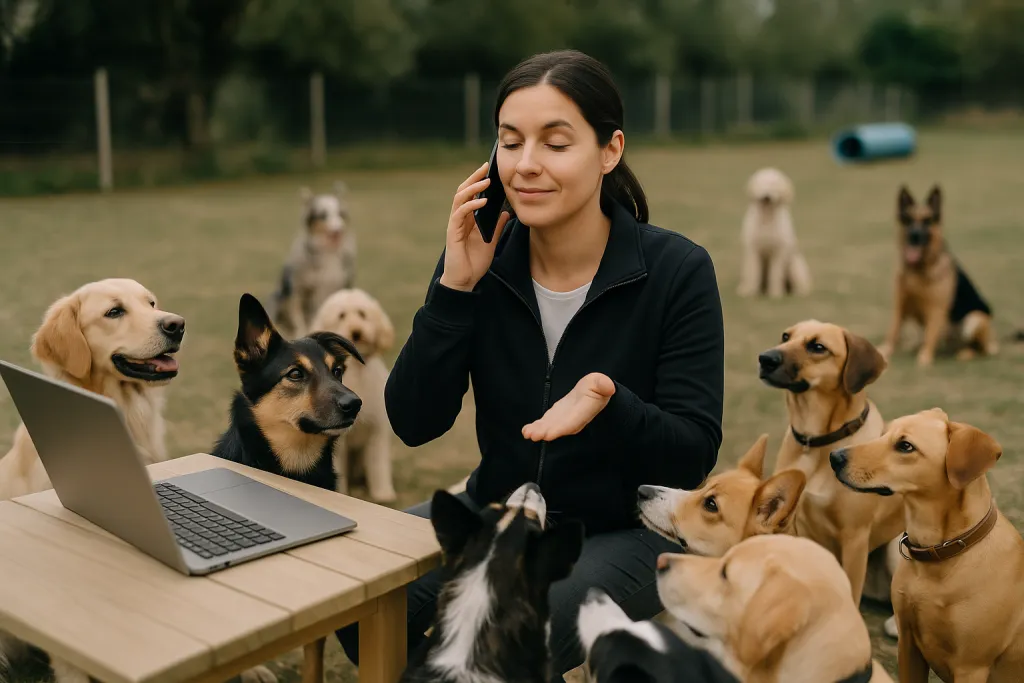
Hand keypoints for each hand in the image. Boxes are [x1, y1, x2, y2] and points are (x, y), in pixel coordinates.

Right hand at [439, 162, 511, 291]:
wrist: (464, 281)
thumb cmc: (474, 262)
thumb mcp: (491, 242)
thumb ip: (496, 227)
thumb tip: (506, 213)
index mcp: (467, 219)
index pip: (470, 195)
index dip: (478, 181)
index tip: (489, 170)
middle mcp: (459, 219)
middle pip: (463, 191)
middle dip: (474, 178)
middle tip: (485, 167)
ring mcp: (455, 225)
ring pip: (460, 199)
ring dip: (473, 188)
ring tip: (486, 182)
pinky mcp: (452, 233)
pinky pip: (460, 214)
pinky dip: (471, 205)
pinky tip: (482, 202)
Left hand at [522, 373, 615, 441]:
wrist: (592, 393)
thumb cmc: (597, 387)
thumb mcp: (600, 382)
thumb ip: (602, 384)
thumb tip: (609, 386)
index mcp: (585, 410)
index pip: (574, 421)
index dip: (562, 427)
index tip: (550, 433)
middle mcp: (574, 419)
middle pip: (560, 427)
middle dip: (547, 431)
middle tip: (534, 435)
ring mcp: (563, 419)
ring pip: (551, 427)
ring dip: (540, 431)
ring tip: (528, 433)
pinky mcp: (555, 418)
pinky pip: (546, 424)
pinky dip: (536, 427)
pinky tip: (526, 431)